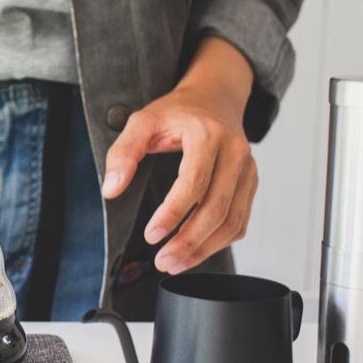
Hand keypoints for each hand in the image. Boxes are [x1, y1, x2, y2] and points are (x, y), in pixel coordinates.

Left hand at [100, 37, 257, 273]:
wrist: (215, 98)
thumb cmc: (178, 112)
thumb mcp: (143, 121)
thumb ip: (123, 152)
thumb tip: (111, 189)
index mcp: (208, 135)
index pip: (194, 182)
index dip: (173, 213)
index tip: (151, 235)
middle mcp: (235, 152)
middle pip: (217, 208)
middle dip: (189, 241)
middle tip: (163, 261)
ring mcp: (248, 169)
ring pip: (233, 220)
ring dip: (205, 248)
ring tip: (175, 263)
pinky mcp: (250, 183)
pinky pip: (241, 221)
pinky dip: (220, 242)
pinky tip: (197, 251)